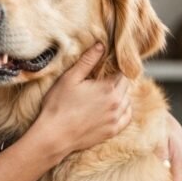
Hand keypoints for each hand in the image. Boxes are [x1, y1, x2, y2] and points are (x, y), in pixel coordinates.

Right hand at [32, 43, 131, 158]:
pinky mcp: (112, 131)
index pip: (122, 72)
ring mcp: (116, 119)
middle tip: (102, 80)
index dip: (114, 68)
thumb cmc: (59, 105)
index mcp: (108, 88)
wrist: (54, 135)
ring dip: (120, 95)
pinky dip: (123, 111)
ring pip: (127, 101)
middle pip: (125, 86)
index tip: (105, 67)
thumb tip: (101, 45)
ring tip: (104, 94)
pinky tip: (113, 108)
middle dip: (117, 81)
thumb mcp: (70, 78)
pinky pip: (126, 117)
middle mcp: (117, 103)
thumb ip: (88, 61)